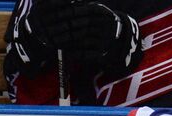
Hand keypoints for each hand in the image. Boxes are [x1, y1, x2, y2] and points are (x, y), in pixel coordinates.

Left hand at [15, 0, 142, 71]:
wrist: (126, 41)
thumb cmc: (105, 24)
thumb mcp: (97, 12)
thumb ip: (81, 7)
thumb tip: (60, 3)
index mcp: (100, 12)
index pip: (76, 11)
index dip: (60, 14)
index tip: (46, 16)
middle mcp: (103, 24)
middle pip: (76, 26)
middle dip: (60, 29)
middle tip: (45, 31)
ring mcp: (106, 39)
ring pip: (80, 40)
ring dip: (65, 42)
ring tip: (52, 42)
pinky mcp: (106, 54)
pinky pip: (87, 54)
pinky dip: (75, 53)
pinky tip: (65, 53)